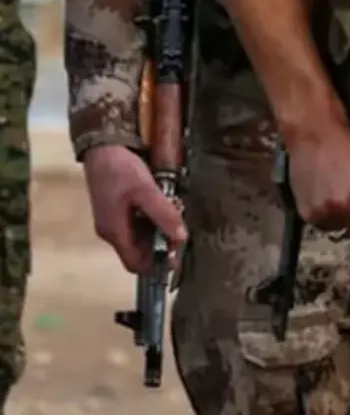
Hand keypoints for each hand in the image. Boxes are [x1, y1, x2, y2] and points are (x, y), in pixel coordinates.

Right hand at [83, 144, 186, 274]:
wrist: (102, 148)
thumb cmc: (121, 171)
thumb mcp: (147, 192)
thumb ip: (164, 215)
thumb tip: (181, 239)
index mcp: (115, 232)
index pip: (135, 264)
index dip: (157, 266)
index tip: (179, 259)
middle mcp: (112, 231)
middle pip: (140, 251)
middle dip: (161, 245)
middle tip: (183, 231)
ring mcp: (113, 220)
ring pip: (140, 237)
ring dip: (159, 231)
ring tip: (177, 216)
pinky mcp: (118, 209)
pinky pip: (138, 223)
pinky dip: (152, 220)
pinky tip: (166, 206)